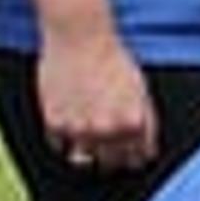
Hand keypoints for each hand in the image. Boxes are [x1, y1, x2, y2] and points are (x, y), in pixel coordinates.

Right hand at [36, 23, 159, 173]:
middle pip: (111, 164)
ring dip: (86, 151)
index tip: (129, 150)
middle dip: (112, 156)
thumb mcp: (140, 91)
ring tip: (86, 131)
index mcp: (133, 124)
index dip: (134, 155)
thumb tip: (144, 154)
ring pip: (83, 160)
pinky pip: (59, 146)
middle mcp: (108, 131)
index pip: (138, 160)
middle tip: (106, 140)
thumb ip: (143, 125)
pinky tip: (69, 118)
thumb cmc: (113, 59)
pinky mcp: (55, 123)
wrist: (80, 36)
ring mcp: (80, 129)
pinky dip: (63, 138)